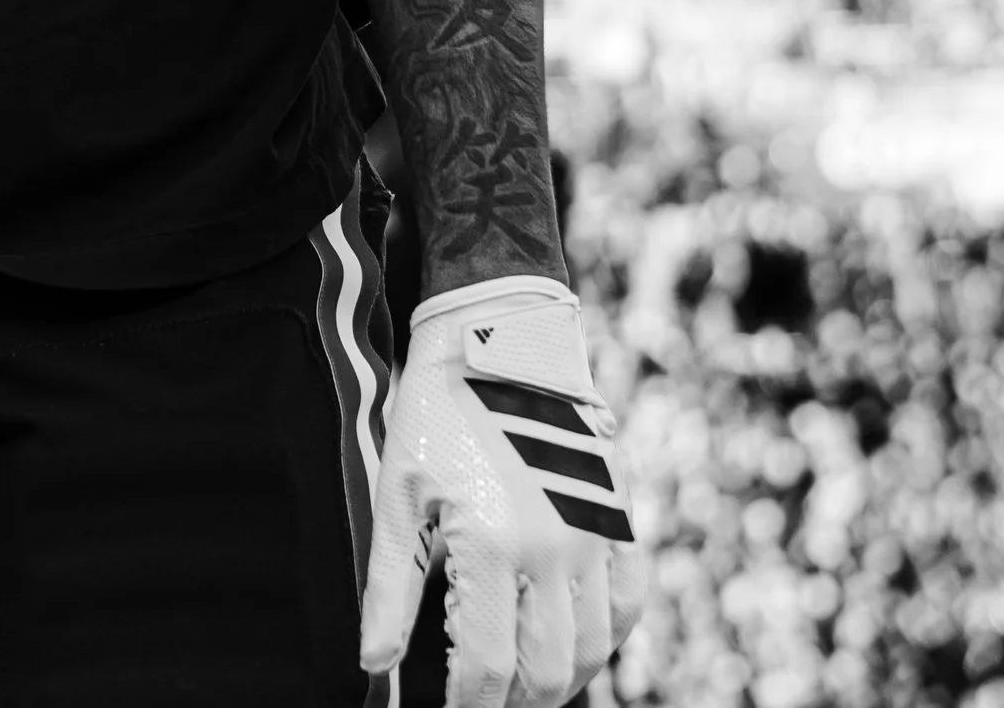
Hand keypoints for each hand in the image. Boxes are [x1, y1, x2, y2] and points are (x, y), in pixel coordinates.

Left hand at [360, 276, 642, 707]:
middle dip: (511, 700)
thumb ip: (389, 588)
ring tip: (523, 682)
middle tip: (484, 699)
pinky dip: (608, 636)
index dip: (467, 705)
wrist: (500, 334)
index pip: (486, 667)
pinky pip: (630, 601)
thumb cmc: (436, 413)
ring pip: (593, 648)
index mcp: (492, 545)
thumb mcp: (397, 494)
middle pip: (546, 672)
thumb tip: (373, 663)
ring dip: (560, 680)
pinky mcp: (618, 515)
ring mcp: (594, 533)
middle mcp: (553, 549)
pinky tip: (575, 641)